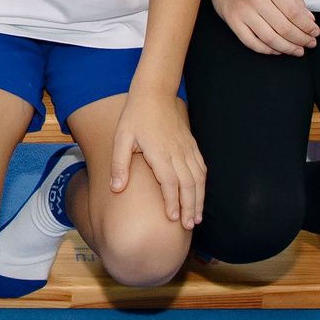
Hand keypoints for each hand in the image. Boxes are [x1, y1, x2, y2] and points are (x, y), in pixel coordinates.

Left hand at [112, 88, 204, 227]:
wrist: (154, 93)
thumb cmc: (135, 116)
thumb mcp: (121, 138)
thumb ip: (119, 164)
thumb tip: (116, 188)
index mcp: (160, 152)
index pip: (170, 182)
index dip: (172, 202)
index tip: (173, 219)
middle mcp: (177, 152)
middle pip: (188, 185)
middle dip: (190, 207)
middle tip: (189, 227)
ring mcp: (187, 148)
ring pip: (198, 179)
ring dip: (199, 199)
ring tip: (197, 218)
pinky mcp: (191, 145)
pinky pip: (202, 168)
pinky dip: (203, 184)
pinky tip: (200, 195)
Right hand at [207, 0, 317, 55]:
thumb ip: (294, 0)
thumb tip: (310, 20)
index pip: (294, 12)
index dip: (307, 26)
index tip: (315, 32)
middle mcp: (255, 0)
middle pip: (283, 27)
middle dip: (301, 39)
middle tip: (310, 44)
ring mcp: (242, 12)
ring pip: (269, 38)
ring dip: (287, 48)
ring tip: (298, 50)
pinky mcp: (232, 22)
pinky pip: (251, 42)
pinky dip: (266, 50)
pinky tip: (277, 50)